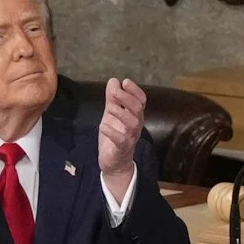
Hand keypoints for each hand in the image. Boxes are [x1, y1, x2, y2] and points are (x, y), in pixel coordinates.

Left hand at [98, 77, 146, 197]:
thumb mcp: (112, 115)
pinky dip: (112, 132)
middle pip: (138, 109)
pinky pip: (120, 140)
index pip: (141, 100)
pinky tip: (103, 126)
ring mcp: (130, 137)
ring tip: (110, 108)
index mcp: (135, 115)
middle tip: (115, 92)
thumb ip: (113, 99)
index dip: (135, 90)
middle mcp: (136, 125)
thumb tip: (114, 81)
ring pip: (132, 123)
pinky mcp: (121, 148)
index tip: (125, 81)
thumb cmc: (115, 136)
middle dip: (127, 98)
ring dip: (121, 113)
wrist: (114, 162)